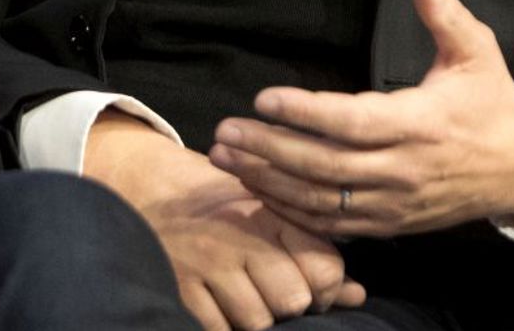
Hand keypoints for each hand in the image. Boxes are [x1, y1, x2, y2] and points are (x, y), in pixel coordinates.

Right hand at [84, 111, 366, 330]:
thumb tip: (358, 296)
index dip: (327, 286)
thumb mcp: (274, 217)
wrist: (155, 196)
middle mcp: (240, 235)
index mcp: (271, 213)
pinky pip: (220, 329)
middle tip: (273, 290)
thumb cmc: (227, 211)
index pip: (324, 268)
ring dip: (256, 316)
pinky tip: (221, 304)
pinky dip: (225, 324)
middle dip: (290, 304)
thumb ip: (316, 255)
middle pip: (293, 299)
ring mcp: (207, 263)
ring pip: (258, 320)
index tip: (315, 285)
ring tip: (243, 294)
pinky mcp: (181, 288)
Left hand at [208, 0, 513, 237]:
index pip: (353, 122)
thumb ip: (445, 15)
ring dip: (269, 181)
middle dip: (269, 150)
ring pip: (322, 200)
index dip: (305, 113)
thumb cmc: (493, 103)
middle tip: (224, 133)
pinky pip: (334, 225)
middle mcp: (404, 169)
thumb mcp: (478, 51)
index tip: (263, 99)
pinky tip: (260, 191)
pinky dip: (293, 212)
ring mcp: (396, 203)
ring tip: (226, 160)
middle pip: (325, 166)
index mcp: (421, 123)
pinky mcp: (391, 225)